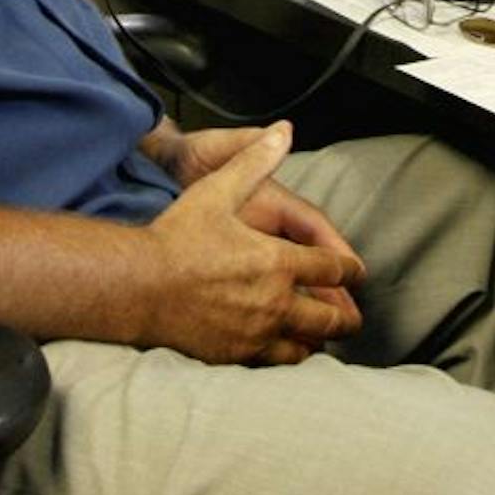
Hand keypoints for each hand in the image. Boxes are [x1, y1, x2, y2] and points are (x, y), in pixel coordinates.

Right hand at [140, 124, 363, 364]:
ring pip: (306, 345)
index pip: (333, 269)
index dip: (350, 270)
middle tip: (353, 318)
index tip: (357, 273)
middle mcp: (274, 301)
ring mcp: (256, 332)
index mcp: (277, 261)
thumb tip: (284, 131)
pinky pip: (275, 363)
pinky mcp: (235, 354)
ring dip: (319, 339)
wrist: (137, 286)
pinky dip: (288, 358)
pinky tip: (287, 353)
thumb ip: (255, 161)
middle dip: (347, 317)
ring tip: (323, 337)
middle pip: (330, 317)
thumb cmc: (176, 237)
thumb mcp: (217, 190)